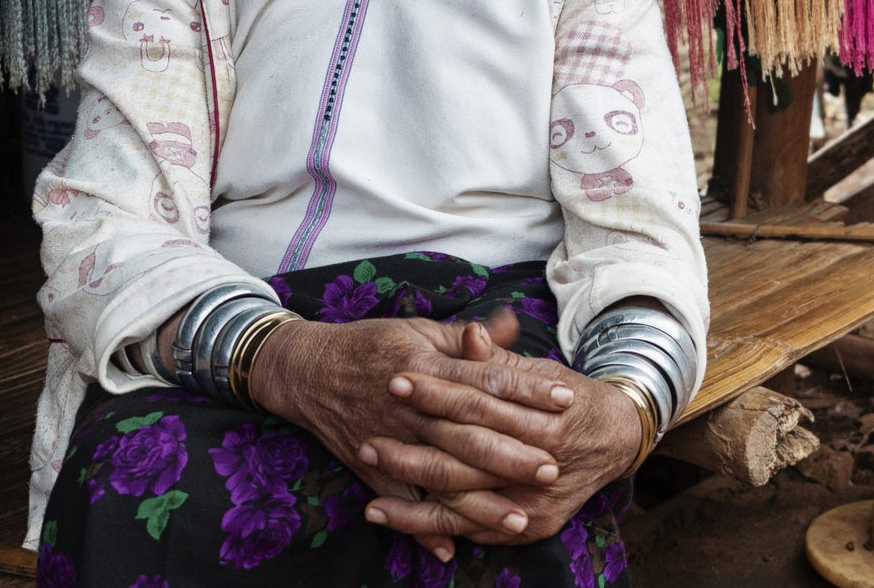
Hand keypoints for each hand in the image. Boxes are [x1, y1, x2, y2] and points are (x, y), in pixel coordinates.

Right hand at [251, 312, 575, 555]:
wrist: (307, 370)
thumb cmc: (372, 344)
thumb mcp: (420, 329)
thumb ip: (468, 336)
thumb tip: (514, 323)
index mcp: (427, 365)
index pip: (487, 379)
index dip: (528, 390)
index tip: (566, 400)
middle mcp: (411, 406)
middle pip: (469, 434)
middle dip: (512, 454)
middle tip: (553, 468)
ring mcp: (391, 440)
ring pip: (441, 476)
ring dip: (479, 501)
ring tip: (519, 518)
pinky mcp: (371, 469)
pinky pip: (401, 503)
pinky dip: (421, 529)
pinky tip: (452, 549)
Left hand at [359, 319, 644, 544]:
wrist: (616, 440)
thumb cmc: (571, 400)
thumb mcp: (543, 374)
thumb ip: (501, 362)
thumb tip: (470, 334)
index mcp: (545, 420)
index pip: (479, 404)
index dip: (437, 392)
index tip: (398, 378)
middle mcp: (540, 464)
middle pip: (464, 457)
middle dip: (412, 447)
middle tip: (367, 437)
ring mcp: (536, 501)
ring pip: (461, 501)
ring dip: (408, 493)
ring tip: (366, 479)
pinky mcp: (530, 526)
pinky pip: (469, 530)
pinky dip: (426, 527)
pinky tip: (387, 515)